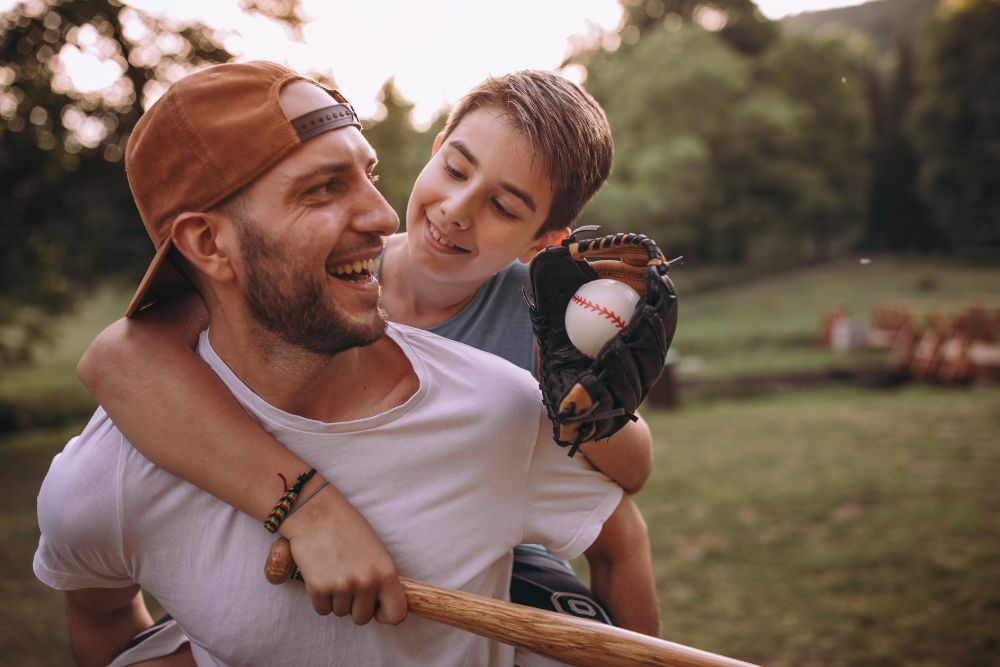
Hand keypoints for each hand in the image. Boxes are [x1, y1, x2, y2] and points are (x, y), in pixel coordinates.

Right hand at [278, 485, 406, 624]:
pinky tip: (321, 575)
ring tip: (334, 572)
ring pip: (340, 613)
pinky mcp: (319, 588)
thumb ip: (381, 579)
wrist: (317, 513)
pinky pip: (322, 610)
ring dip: (336, 599)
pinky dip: (320, 598)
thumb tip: (382, 605)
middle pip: (362, 618)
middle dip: (354, 606)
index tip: (376, 607)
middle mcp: (367, 582)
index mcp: (387, 572)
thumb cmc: (348, 528)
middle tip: (348, 582)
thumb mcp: (377, 552)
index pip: (396, 615)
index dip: (385, 614)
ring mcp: (343, 586)